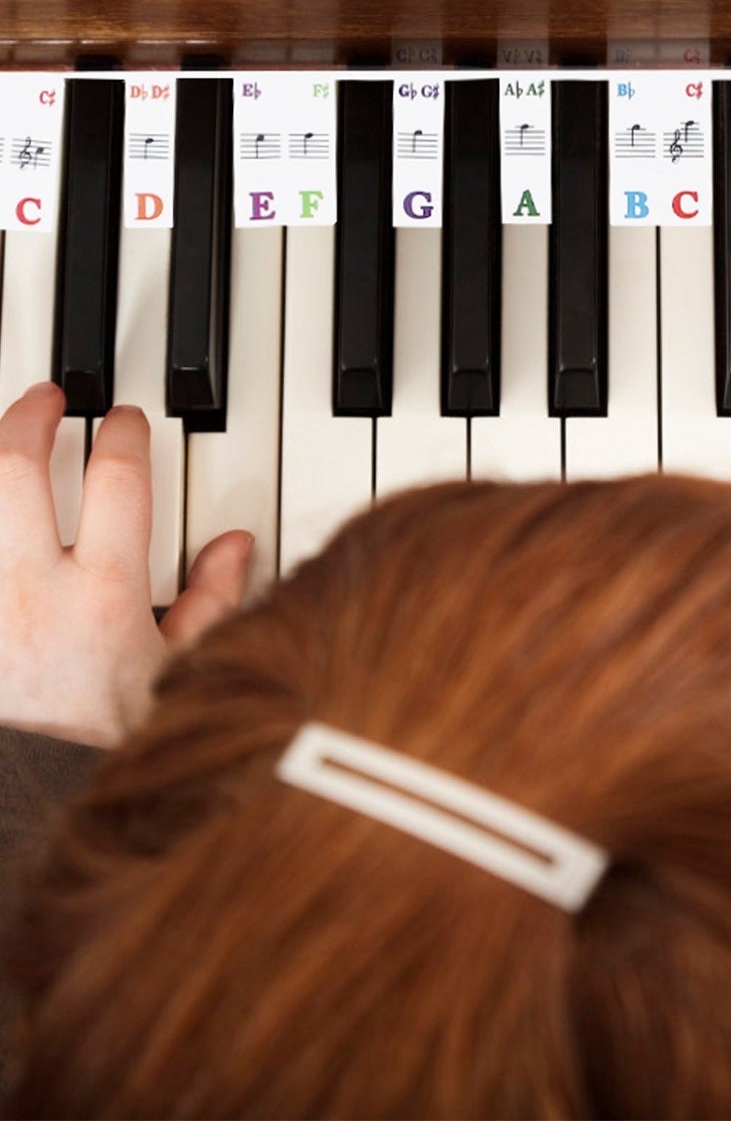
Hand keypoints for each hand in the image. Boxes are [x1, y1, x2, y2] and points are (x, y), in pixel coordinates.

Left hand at [0, 383, 251, 746]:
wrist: (36, 804)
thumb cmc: (108, 749)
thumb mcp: (184, 673)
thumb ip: (211, 601)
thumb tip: (234, 545)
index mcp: (105, 593)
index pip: (115, 479)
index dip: (122, 434)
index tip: (123, 420)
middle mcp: (30, 590)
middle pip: (14, 468)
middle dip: (29, 419)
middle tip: (45, 400)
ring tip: (1, 442)